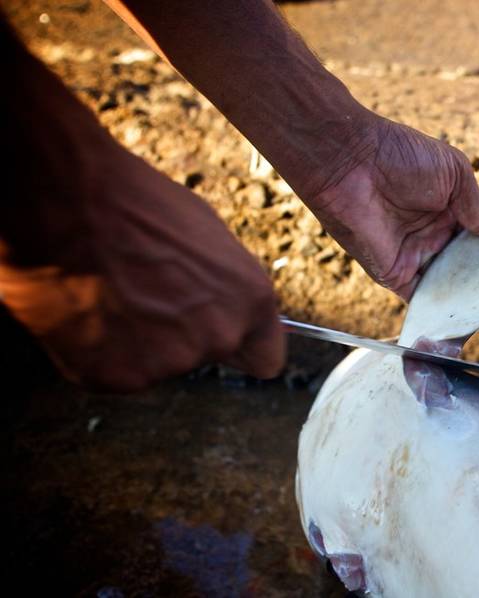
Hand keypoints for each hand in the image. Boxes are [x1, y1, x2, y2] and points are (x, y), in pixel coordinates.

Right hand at [0, 136, 284, 391]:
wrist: (67, 200)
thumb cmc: (137, 204)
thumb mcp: (208, 237)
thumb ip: (226, 287)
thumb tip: (227, 306)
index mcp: (251, 302)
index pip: (266, 359)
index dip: (241, 347)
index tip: (221, 336)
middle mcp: (219, 337)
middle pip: (206, 356)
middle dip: (182, 335)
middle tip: (145, 293)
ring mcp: (169, 362)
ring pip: (158, 364)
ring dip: (138, 341)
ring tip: (111, 292)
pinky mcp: (117, 377)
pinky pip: (114, 371)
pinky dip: (99, 350)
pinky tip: (88, 309)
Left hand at [305, 116, 478, 299]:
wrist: (351, 162)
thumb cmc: (401, 156)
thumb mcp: (454, 174)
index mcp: (449, 208)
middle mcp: (434, 235)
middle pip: (472, 264)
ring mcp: (416, 256)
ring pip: (453, 285)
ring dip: (478, 295)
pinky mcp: (397, 275)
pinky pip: (425, 299)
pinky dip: (447, 308)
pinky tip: (471, 312)